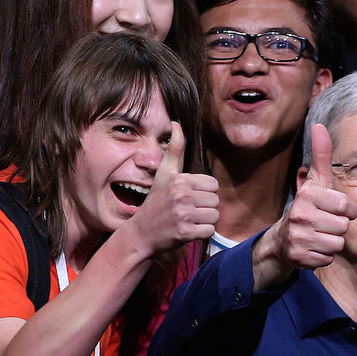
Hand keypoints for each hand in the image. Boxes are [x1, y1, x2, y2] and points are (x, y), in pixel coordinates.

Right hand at [125, 122, 218, 255]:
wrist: (141, 233)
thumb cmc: (156, 201)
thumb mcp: (164, 173)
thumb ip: (175, 149)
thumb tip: (176, 122)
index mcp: (180, 179)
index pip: (213, 185)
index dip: (204, 192)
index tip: (189, 197)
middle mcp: (182, 195)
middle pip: (216, 200)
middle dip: (205, 207)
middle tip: (188, 210)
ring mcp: (184, 215)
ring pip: (215, 216)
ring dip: (205, 220)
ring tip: (189, 220)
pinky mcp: (186, 233)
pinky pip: (210, 231)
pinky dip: (202, 233)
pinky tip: (189, 230)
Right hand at [252, 124, 356, 289]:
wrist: (282, 240)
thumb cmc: (307, 207)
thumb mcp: (315, 181)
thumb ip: (321, 155)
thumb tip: (319, 125)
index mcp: (308, 195)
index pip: (347, 206)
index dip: (346, 210)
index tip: (333, 208)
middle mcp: (300, 215)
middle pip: (344, 227)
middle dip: (338, 227)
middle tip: (324, 223)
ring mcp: (298, 237)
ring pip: (337, 244)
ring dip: (332, 242)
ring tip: (318, 235)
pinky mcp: (298, 257)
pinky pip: (328, 258)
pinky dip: (323, 255)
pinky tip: (313, 247)